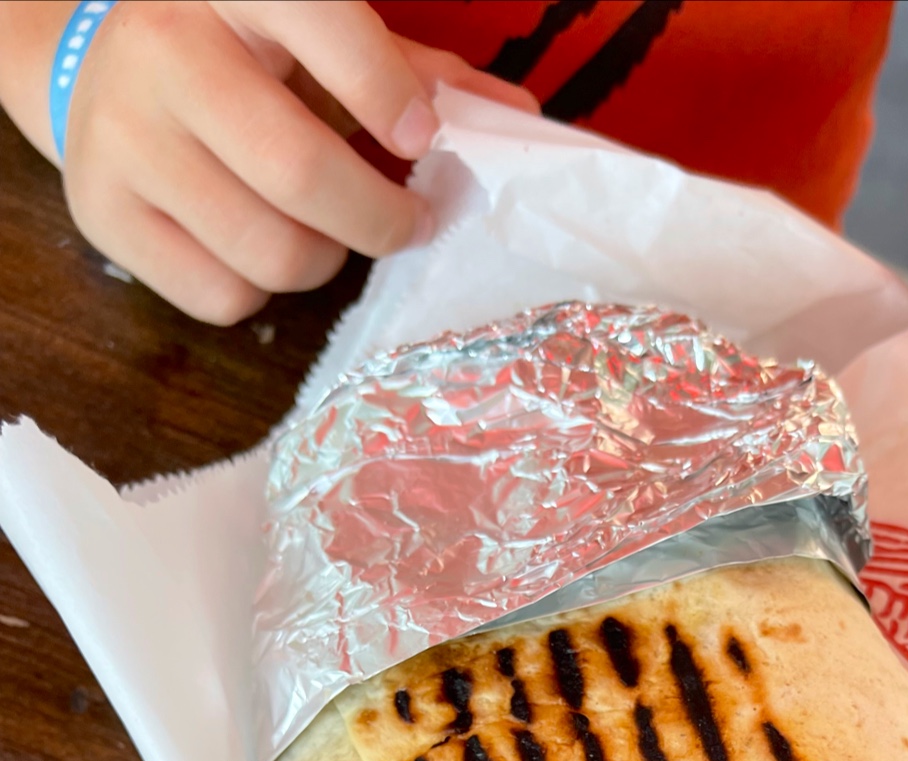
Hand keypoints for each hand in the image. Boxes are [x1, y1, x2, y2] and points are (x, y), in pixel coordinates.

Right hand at [7, 0, 535, 323]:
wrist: (101, 74)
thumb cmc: (243, 55)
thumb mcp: (320, 38)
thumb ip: (414, 72)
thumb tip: (517, 116)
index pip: (318, 20)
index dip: (384, 91)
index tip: (422, 141)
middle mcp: (161, 51)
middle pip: (297, 170)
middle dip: (378, 217)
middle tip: (407, 225)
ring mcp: (122, 137)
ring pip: (267, 251)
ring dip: (322, 261)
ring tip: (323, 233)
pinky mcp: (101, 213)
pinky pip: (222, 296)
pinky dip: (260, 291)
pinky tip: (254, 246)